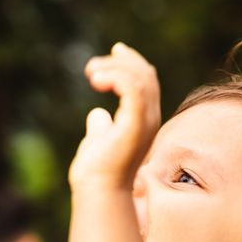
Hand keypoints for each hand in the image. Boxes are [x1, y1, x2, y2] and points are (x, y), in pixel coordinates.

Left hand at [69, 42, 160, 190]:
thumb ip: (101, 127)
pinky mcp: (136, 124)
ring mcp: (145, 122)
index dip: (133, 62)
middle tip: (92, 67)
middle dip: (121, 61)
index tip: (115, 49)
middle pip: (146, 75)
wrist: (98, 191)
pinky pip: (134, 89)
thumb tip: (97, 114)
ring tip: (91, 73)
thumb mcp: (98, 141)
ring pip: (141, 79)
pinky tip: (96, 80)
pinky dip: (116, 77)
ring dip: (114, 68)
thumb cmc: (96, 174)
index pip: (147, 82)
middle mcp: (150, 119)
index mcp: (143, 121)